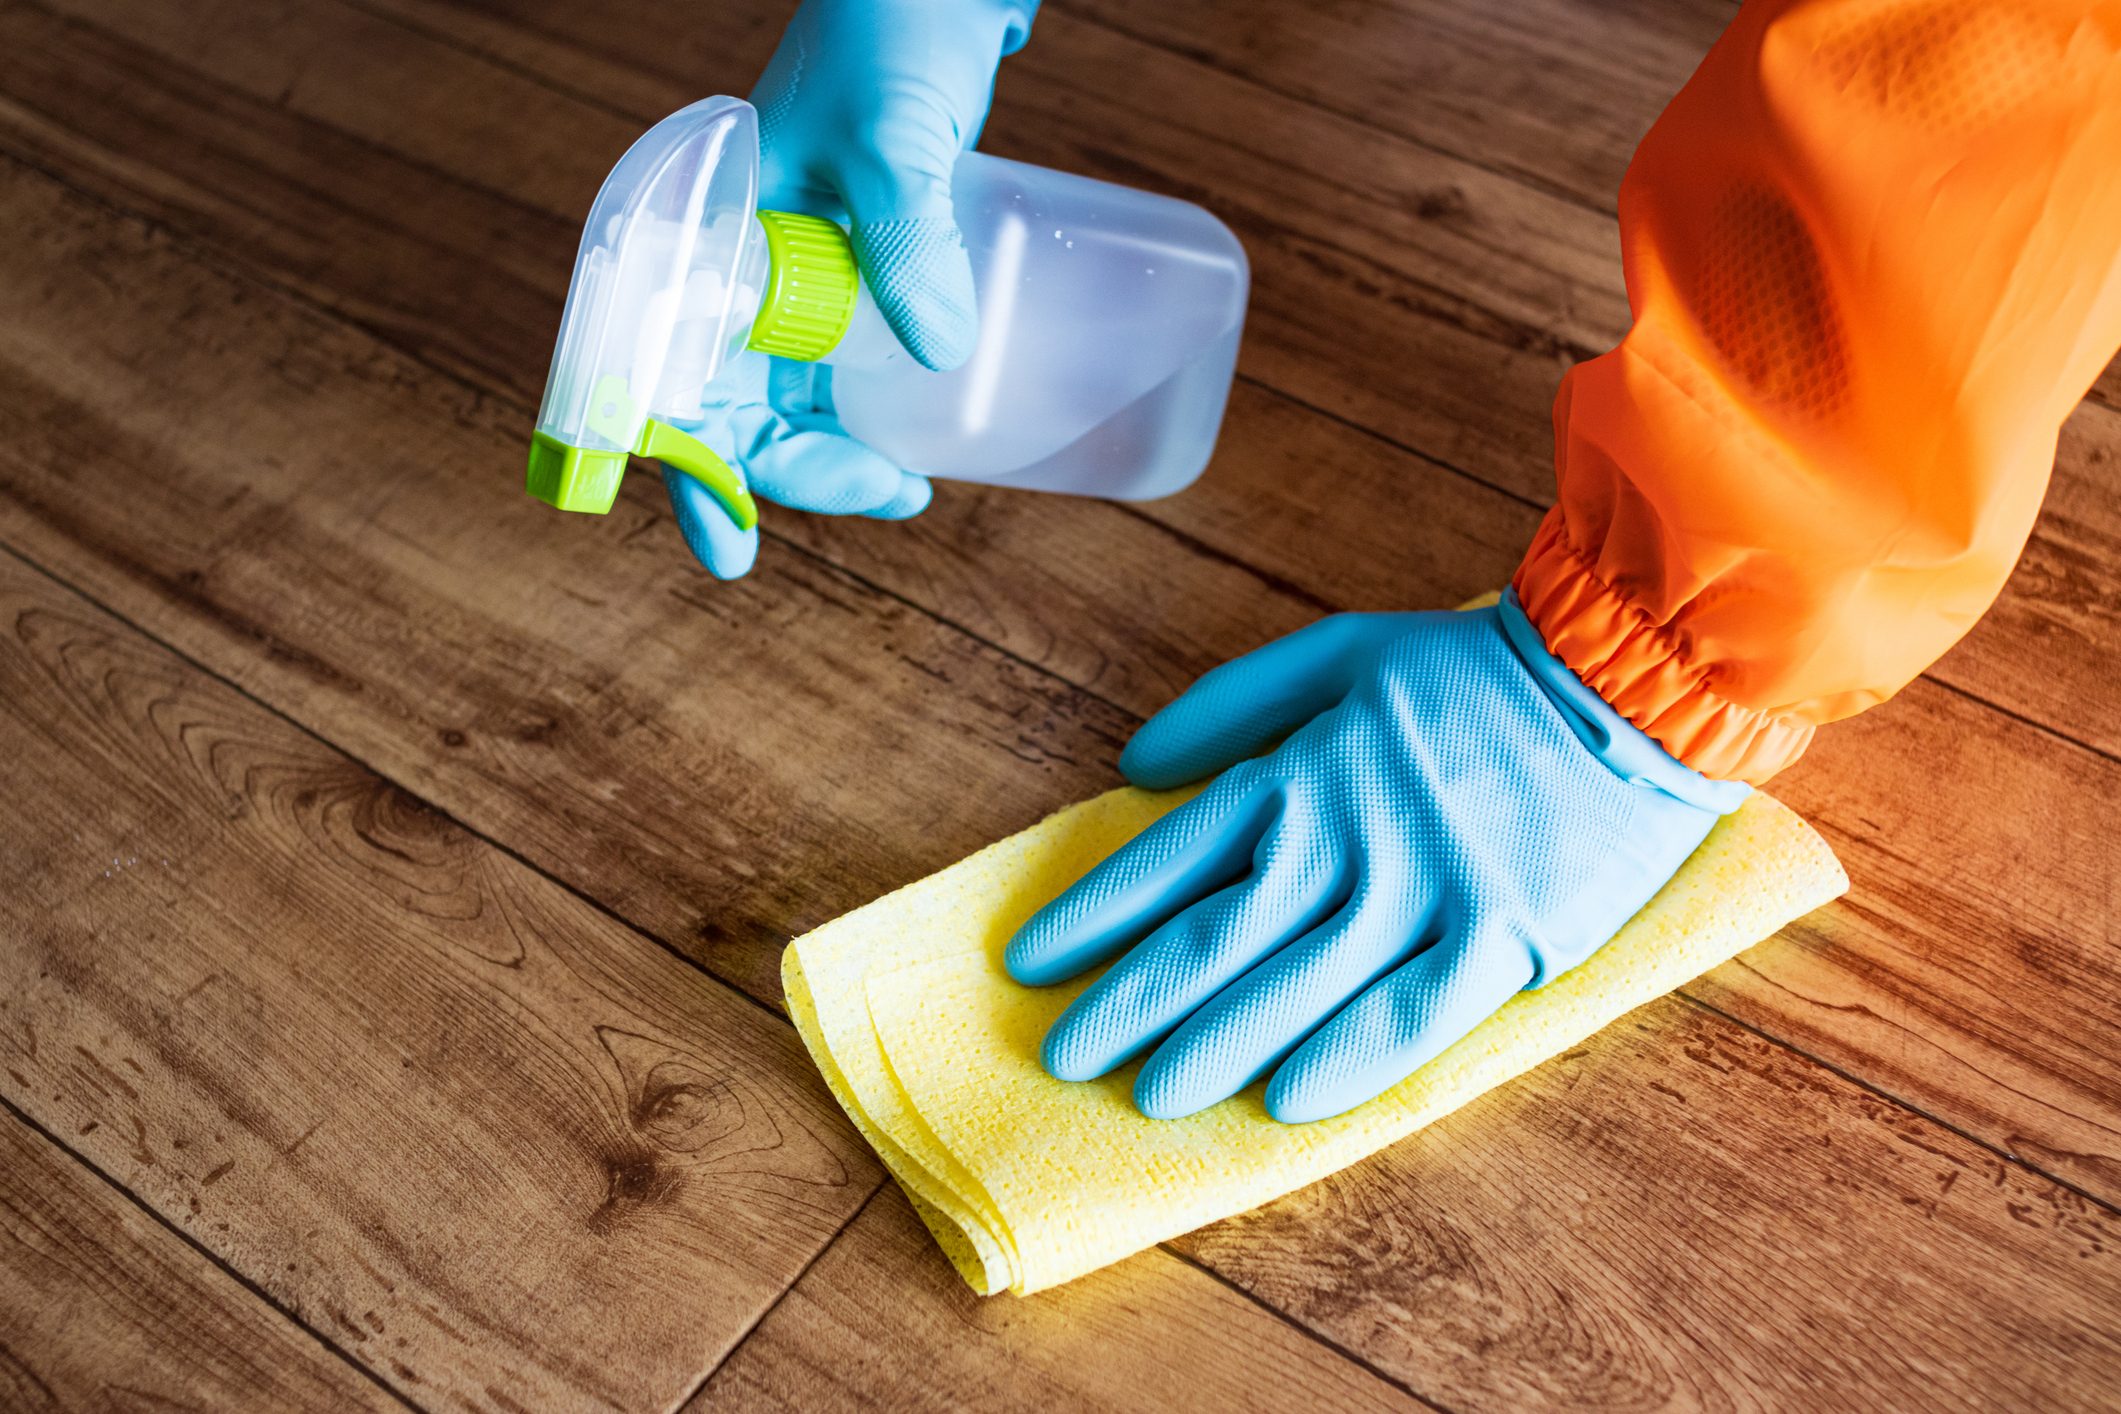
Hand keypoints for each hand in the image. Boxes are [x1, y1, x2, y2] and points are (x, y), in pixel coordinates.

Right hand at [664, 0, 1035, 576]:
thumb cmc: (892, 29)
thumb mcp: (893, 139)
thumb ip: (907, 237)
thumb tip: (940, 351)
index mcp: (700, 233)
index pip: (665, 374)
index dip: (692, 467)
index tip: (732, 549)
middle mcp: (732, 263)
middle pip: (728, 402)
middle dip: (789, 470)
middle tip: (889, 496)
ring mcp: (789, 269)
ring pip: (783, 393)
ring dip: (830, 451)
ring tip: (905, 485)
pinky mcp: (844, 265)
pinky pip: (835, 362)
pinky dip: (862, 410)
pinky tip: (910, 438)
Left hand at [1004, 592, 1748, 1123]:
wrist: (1628, 679)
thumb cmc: (1473, 669)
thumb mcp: (1340, 651)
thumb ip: (1231, 705)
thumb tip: (1133, 765)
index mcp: (1304, 768)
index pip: (1171, 857)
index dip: (1095, 914)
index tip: (1032, 961)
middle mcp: (1349, 837)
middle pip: (1215, 937)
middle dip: (1128, 1002)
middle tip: (1063, 1054)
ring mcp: (1425, 894)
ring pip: (1294, 987)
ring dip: (1211, 1046)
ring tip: (1146, 1094)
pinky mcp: (1501, 940)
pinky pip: (1410, 1017)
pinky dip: (1345, 1061)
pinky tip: (1282, 1103)